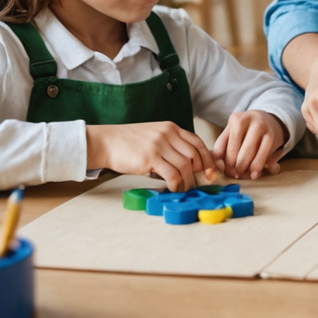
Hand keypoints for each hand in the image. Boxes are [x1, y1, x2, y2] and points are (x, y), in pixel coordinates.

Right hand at [86, 122, 216, 190]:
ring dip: (188, 181)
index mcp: (171, 128)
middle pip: (194, 154)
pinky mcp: (151, 157)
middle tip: (198, 183)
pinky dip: (177, 184)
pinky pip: (172, 174)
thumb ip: (170, 146)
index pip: (197, 142)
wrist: (106, 142)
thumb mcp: (154, 137)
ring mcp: (159, 145)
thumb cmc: (129, 143)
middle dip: (201, 171)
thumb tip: (187, 167)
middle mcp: (168, 134)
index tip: (211, 171)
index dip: (207, 158)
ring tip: (185, 189)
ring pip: (185, 165)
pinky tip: (174, 189)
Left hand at [213, 111, 287, 179]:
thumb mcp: (232, 132)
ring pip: (247, 154)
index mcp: (235, 119)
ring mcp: (260, 127)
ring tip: (243, 175)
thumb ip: (222, 147)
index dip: (221, 164)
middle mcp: (247, 120)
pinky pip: (261, 156)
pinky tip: (254, 174)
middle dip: (232, 167)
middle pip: (233, 151)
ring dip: (244, 168)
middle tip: (234, 174)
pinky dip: (257, 167)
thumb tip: (219, 167)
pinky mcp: (271, 136)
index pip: (221, 147)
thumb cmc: (247, 130)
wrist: (271, 121)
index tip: (224, 171)